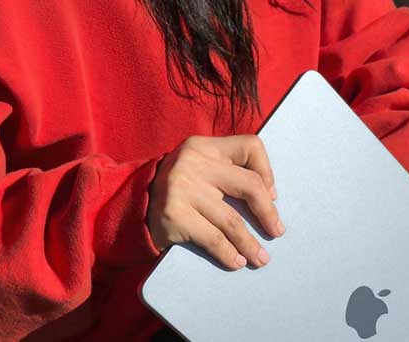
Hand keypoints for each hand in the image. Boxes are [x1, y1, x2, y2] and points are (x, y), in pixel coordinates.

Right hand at [146, 134, 284, 269]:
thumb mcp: (200, 167)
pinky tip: (237, 262)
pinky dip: (229, 254)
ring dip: (250, 244)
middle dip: (267, 213)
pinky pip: (213, 239)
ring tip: (261, 258)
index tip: (270, 195)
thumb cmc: (179, 188)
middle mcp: (193, 162)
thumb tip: (270, 196)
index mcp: (204, 146)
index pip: (250, 147)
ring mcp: (182, 189)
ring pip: (232, 221)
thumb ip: (228, 172)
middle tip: (276, 232)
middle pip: (248, 186)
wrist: (132, 204)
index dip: (267, 171)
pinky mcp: (174, 216)